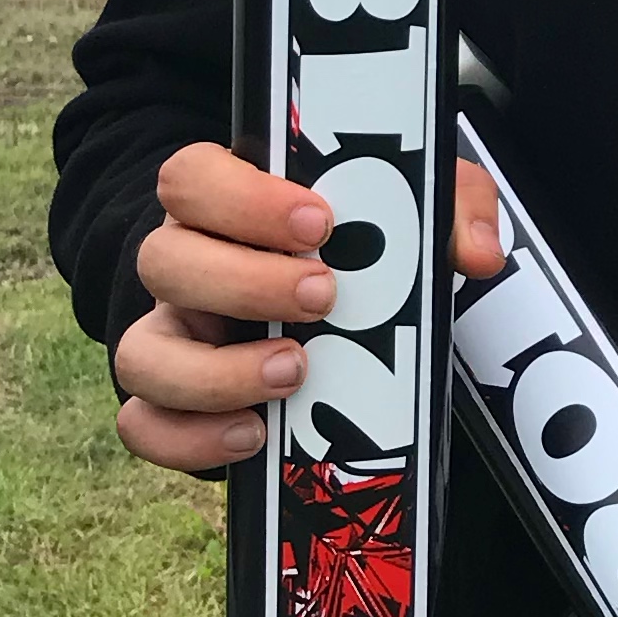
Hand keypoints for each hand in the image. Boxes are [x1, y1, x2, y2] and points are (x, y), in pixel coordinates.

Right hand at [112, 141, 504, 472]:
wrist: (343, 326)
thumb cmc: (362, 251)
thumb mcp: (416, 209)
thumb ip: (455, 205)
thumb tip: (476, 253)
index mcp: (224, 204)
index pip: (191, 178)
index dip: (242, 199)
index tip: (318, 222)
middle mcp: (184, 266)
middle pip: (163, 260)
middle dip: (244, 283)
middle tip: (324, 297)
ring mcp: (172, 337)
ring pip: (141, 353)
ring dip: (215, 372)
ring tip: (295, 373)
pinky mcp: (173, 405)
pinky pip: (143, 426)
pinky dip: (189, 438)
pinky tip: (256, 434)